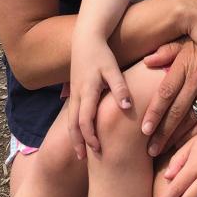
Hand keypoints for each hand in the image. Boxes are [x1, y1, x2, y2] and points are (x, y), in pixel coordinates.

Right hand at [67, 38, 130, 158]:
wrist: (85, 38)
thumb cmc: (101, 53)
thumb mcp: (112, 68)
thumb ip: (119, 88)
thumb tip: (126, 108)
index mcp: (86, 91)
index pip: (84, 121)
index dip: (90, 137)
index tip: (98, 150)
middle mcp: (77, 95)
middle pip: (73, 125)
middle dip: (78, 142)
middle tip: (83, 158)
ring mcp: (73, 93)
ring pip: (70, 120)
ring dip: (74, 136)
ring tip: (80, 151)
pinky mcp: (74, 91)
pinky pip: (72, 113)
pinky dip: (74, 126)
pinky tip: (80, 133)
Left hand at [141, 39, 196, 156]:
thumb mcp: (185, 41)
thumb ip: (166, 52)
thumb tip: (147, 61)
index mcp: (185, 64)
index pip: (166, 93)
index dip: (155, 112)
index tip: (145, 130)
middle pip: (178, 110)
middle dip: (163, 132)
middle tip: (151, 149)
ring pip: (193, 119)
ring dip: (178, 137)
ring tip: (164, 152)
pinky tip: (186, 143)